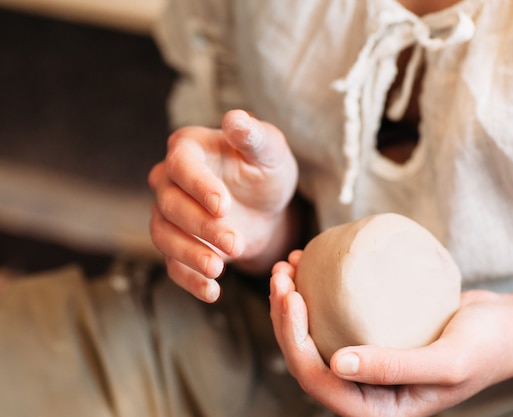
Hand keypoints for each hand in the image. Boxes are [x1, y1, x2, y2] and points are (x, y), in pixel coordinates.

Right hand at [149, 110, 297, 301]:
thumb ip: (254, 137)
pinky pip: (172, 264)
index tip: (223, 205)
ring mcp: (168, 214)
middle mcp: (168, 180)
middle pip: (170, 204)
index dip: (198, 186)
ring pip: (163, 235)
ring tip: (219, 270)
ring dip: (189, 254)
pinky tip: (212, 291)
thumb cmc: (266, 172)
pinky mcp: (176, 244)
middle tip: (234, 241)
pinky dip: (189, 279)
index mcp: (187, 149)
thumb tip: (235, 118)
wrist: (266, 208)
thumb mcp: (269, 152)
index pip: (181, 165)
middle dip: (201, 225)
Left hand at [269, 251, 512, 416]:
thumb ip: (395, 368)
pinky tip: (312, 264)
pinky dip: (318, 292)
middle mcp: (369, 390)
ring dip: (294, 302)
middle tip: (283, 272)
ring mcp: (370, 362)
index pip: (320, 384)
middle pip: (308, 358)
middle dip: (284, 317)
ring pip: (315, 337)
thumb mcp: (448, 361)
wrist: (511, 325)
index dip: (294, 341)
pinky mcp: (374, 335)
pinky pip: (336, 318)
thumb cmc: (488, 346)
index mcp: (381, 409)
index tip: (293, 295)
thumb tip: (337, 365)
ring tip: (290, 263)